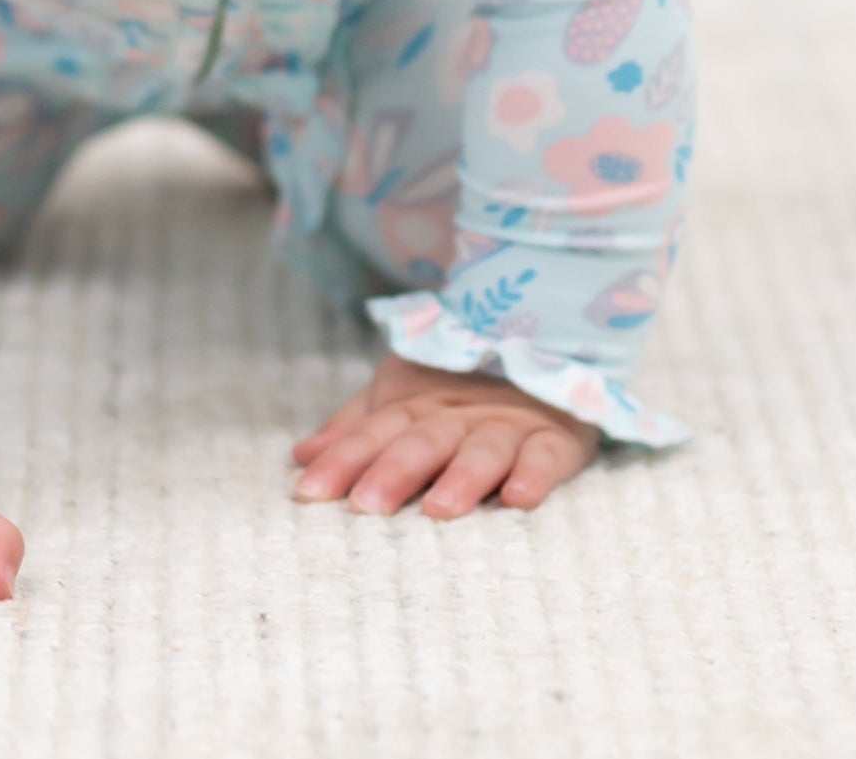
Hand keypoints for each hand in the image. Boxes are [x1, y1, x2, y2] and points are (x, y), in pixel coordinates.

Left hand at [290, 349, 601, 517]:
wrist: (545, 347)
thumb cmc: (459, 391)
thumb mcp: (403, 399)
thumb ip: (355, 429)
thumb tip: (300, 456)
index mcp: (417, 407)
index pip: (373, 432)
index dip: (341, 459)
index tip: (307, 493)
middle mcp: (458, 416)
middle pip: (422, 441)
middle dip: (393, 471)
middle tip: (366, 505)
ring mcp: (507, 426)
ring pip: (482, 450)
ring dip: (461, 477)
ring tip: (439, 509)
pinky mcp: (554, 437)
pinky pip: (546, 455)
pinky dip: (535, 474)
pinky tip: (519, 497)